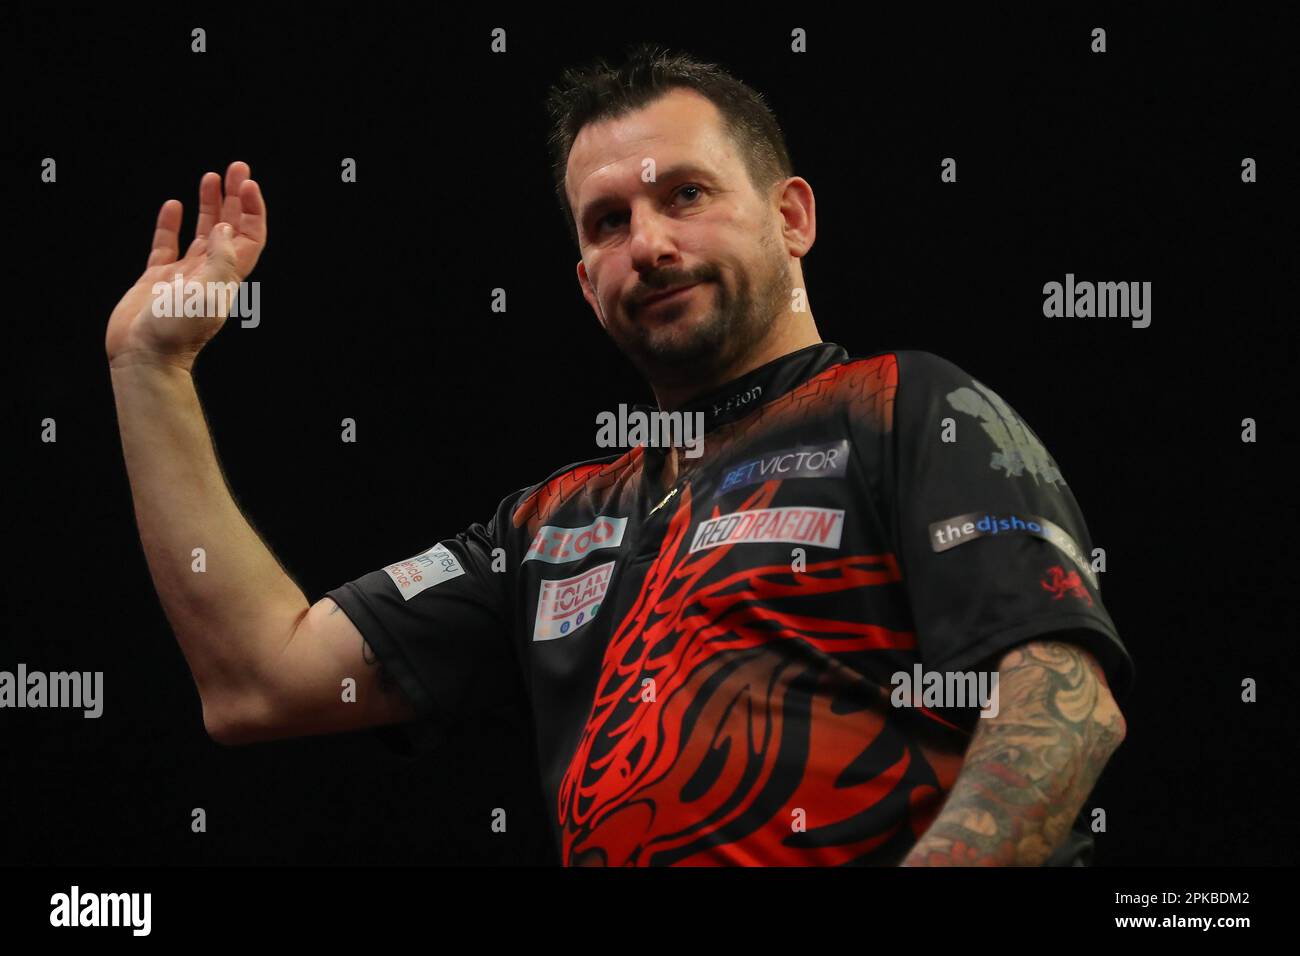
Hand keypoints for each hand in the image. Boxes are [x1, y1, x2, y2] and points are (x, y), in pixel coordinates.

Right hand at [106, 161, 267, 370]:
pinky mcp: (156, 278)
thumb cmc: (177, 331)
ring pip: (200, 232)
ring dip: (208, 205)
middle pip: (229, 228)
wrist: (143, 355)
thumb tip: (227, 229)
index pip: (250, 237)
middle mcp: (209, 273)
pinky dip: (170, 224)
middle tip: (237, 167)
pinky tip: (173, 205)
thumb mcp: (209, 293)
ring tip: (210, 177)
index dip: (252, 210)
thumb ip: (222, 259)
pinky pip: (166, 245)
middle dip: (234, 198)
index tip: (247, 183)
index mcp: (228, 277)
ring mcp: (183, 275)